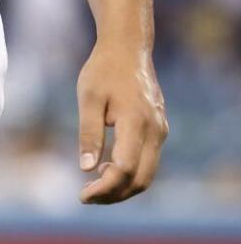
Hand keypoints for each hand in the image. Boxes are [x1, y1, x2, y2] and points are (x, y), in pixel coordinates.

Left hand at [76, 40, 167, 203]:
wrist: (128, 48)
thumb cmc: (103, 70)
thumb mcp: (89, 97)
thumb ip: (89, 133)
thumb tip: (85, 168)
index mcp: (136, 122)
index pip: (125, 169)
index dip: (104, 188)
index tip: (82, 195)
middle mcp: (155, 131)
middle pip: (140, 180)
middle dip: (114, 195)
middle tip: (86, 195)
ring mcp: (160, 131)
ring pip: (147, 174)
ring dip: (123, 187)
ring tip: (93, 185)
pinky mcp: (159, 130)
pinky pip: (148, 162)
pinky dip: (130, 174)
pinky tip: (106, 168)